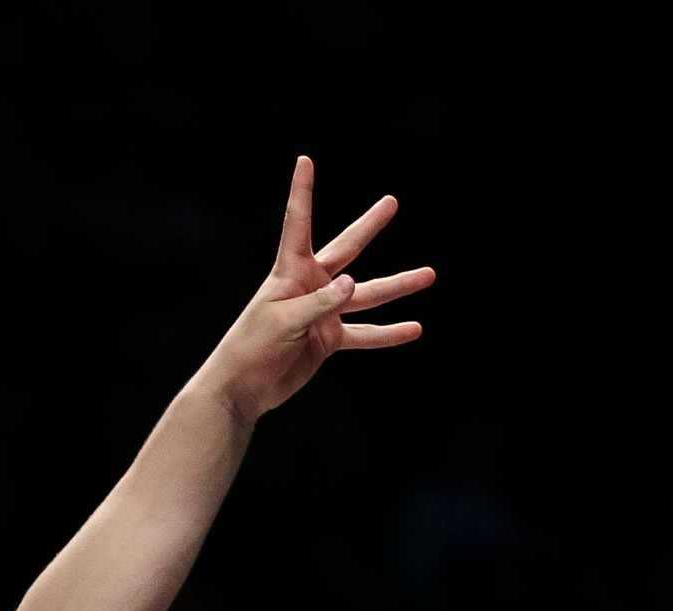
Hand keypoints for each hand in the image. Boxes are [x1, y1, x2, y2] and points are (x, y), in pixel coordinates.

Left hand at [199, 156, 435, 424]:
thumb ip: (319, 303)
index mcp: (289, 273)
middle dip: (369, 226)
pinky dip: (388, 333)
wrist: (242, 389)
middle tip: (392, 202)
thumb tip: (354, 283)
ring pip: (366, 295)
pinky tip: (415, 329)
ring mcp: (322, 313)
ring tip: (430, 274)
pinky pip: (364, 334)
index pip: (298, 224)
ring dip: (397, 285)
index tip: (304, 159)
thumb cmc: (250, 349)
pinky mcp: (328, 340)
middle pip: (346, 250)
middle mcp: (309, 286)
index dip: (302, 192)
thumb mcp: (283, 322)